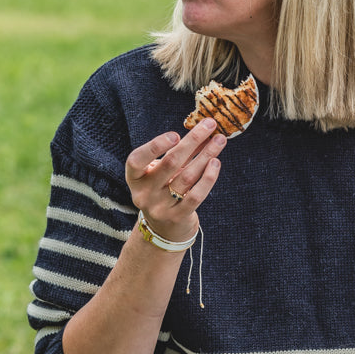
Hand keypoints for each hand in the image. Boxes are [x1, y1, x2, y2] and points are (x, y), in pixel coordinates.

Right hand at [125, 117, 226, 241]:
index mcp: (134, 178)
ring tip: (219, 140)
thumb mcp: (162, 171)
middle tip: (210, 124)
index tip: (176, 135)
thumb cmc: (163, 189)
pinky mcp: (177, 217)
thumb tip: (202, 130)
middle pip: (170, 163)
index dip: (155, 147)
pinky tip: (216, 163)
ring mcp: (160, 207)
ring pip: (187, 176)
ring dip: (206, 155)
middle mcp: (144, 193)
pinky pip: (196, 195)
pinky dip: (208, 178)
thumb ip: (177, 153)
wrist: (164, 228)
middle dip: (192, 140)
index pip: (137, 160)